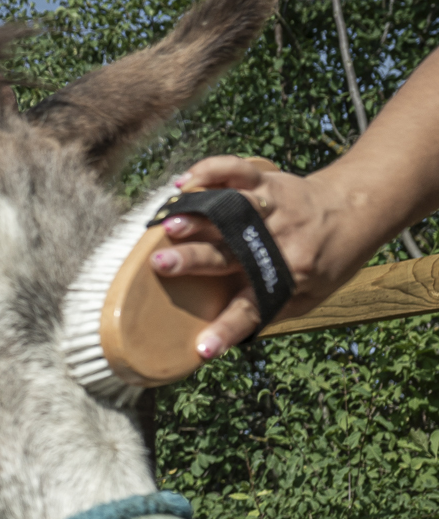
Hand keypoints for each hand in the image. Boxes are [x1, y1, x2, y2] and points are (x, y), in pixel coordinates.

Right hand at [148, 155, 348, 357]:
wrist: (359, 208)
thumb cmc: (328, 259)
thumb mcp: (309, 295)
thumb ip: (268, 309)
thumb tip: (222, 336)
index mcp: (289, 276)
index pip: (253, 309)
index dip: (226, 330)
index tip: (202, 349)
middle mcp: (279, 242)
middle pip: (230, 253)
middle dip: (193, 258)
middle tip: (160, 264)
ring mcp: (273, 207)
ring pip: (230, 209)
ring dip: (197, 214)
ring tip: (166, 222)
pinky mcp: (269, 180)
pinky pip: (237, 170)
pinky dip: (209, 171)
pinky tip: (184, 182)